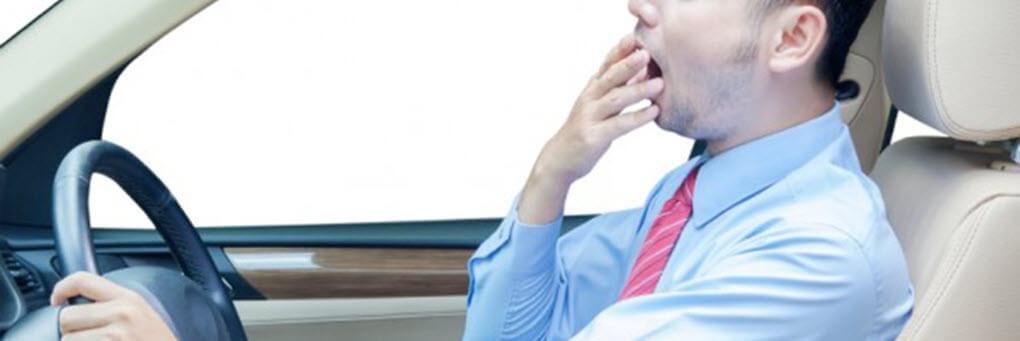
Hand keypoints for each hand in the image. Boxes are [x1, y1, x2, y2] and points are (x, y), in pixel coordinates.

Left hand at [51, 272, 175, 340]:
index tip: (56, 300)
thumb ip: (113, 304)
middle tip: (89, 336)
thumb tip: (74, 304)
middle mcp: (122, 313)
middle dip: (70, 330)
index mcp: (128, 298)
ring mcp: (115, 336)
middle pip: (66, 316)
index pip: (82, 280)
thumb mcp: (141, 314)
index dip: (61, 288)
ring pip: (67, 339)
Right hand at [518, 34, 663, 223]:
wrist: (560, 158)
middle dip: (628, 64)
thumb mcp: (599, 105)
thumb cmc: (585, 129)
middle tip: (647, 53)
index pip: (606, 65)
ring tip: (659, 84)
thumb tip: (645, 71)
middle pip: (609, 78)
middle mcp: (588, 99)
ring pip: (615, 99)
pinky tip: (653, 112)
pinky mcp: (593, 137)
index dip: (619, 50)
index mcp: (591, 89)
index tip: (635, 36)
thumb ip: (619, 89)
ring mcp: (589, 117)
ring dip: (638, 90)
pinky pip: (618, 125)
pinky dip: (637, 117)